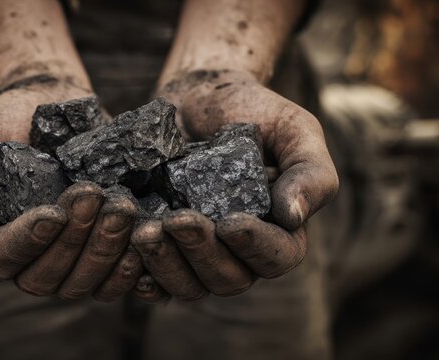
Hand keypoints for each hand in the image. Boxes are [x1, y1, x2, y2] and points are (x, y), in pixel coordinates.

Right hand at [0, 82, 139, 298]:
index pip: (0, 260)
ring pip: (82, 283)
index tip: (52, 211)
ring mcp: (66, 262)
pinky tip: (143, 237)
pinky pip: (115, 282)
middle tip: (93, 196)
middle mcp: (26, 260)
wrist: (48, 103)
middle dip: (74, 242)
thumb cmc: (1, 123)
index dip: (27, 242)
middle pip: (46, 279)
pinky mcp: (100, 256)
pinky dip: (131, 269)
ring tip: (121, 208)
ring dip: (105, 251)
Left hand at [139, 70, 337, 296]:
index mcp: (280, 231)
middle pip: (228, 280)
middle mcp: (240, 252)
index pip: (277, 258)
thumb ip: (310, 171)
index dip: (255, 248)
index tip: (229, 222)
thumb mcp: (295, 128)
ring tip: (145, 231)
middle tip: (176, 219)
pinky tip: (128, 255)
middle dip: (201, 254)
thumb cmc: (254, 111)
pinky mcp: (164, 249)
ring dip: (166, 265)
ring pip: (189, 286)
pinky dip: (140, 274)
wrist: (200, 96)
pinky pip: (153, 281)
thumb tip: (293, 216)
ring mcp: (199, 254)